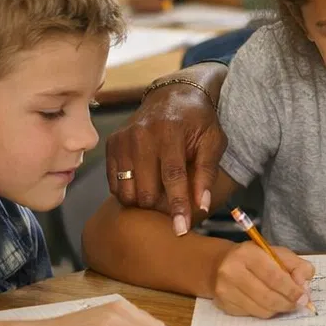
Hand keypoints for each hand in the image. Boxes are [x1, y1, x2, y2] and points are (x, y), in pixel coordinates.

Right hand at [104, 72, 226, 235]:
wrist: (174, 96)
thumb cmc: (199, 122)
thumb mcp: (212, 142)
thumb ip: (207, 173)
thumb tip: (201, 206)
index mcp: (171, 131)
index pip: (173, 176)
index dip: (178, 205)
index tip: (181, 230)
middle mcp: (142, 134)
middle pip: (145, 189)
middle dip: (159, 207)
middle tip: (171, 209)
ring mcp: (123, 139)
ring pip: (126, 190)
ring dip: (142, 202)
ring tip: (158, 197)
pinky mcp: (112, 144)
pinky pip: (114, 183)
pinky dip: (128, 192)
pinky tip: (143, 185)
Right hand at [212, 242, 314, 317]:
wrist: (219, 264)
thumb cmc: (254, 258)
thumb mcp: (277, 253)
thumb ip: (297, 266)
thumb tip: (304, 286)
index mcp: (248, 254)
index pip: (273, 276)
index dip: (291, 290)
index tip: (304, 298)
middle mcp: (232, 271)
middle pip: (267, 296)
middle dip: (287, 303)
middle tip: (298, 304)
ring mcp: (225, 290)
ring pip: (260, 309)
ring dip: (278, 309)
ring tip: (285, 303)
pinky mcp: (223, 305)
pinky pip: (252, 314)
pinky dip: (265, 312)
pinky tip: (268, 303)